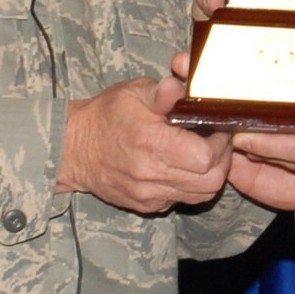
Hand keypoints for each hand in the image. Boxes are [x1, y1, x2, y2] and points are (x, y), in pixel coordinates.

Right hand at [56, 76, 232, 213]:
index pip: (205, 157)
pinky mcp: (146, 205)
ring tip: (202, 154)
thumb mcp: (133, 92)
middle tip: (215, 142)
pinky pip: (181, 200)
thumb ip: (163, 91)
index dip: (219, 143)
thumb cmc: (106, 116)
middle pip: (210, 182)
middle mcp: (151, 174)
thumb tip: (180, 88)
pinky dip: (189, 186)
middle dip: (221, 161)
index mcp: (151, 142)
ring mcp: (149, 194)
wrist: (73, 148)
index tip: (216, 129)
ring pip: (200, 195)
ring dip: (209, 175)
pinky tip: (181, 166)